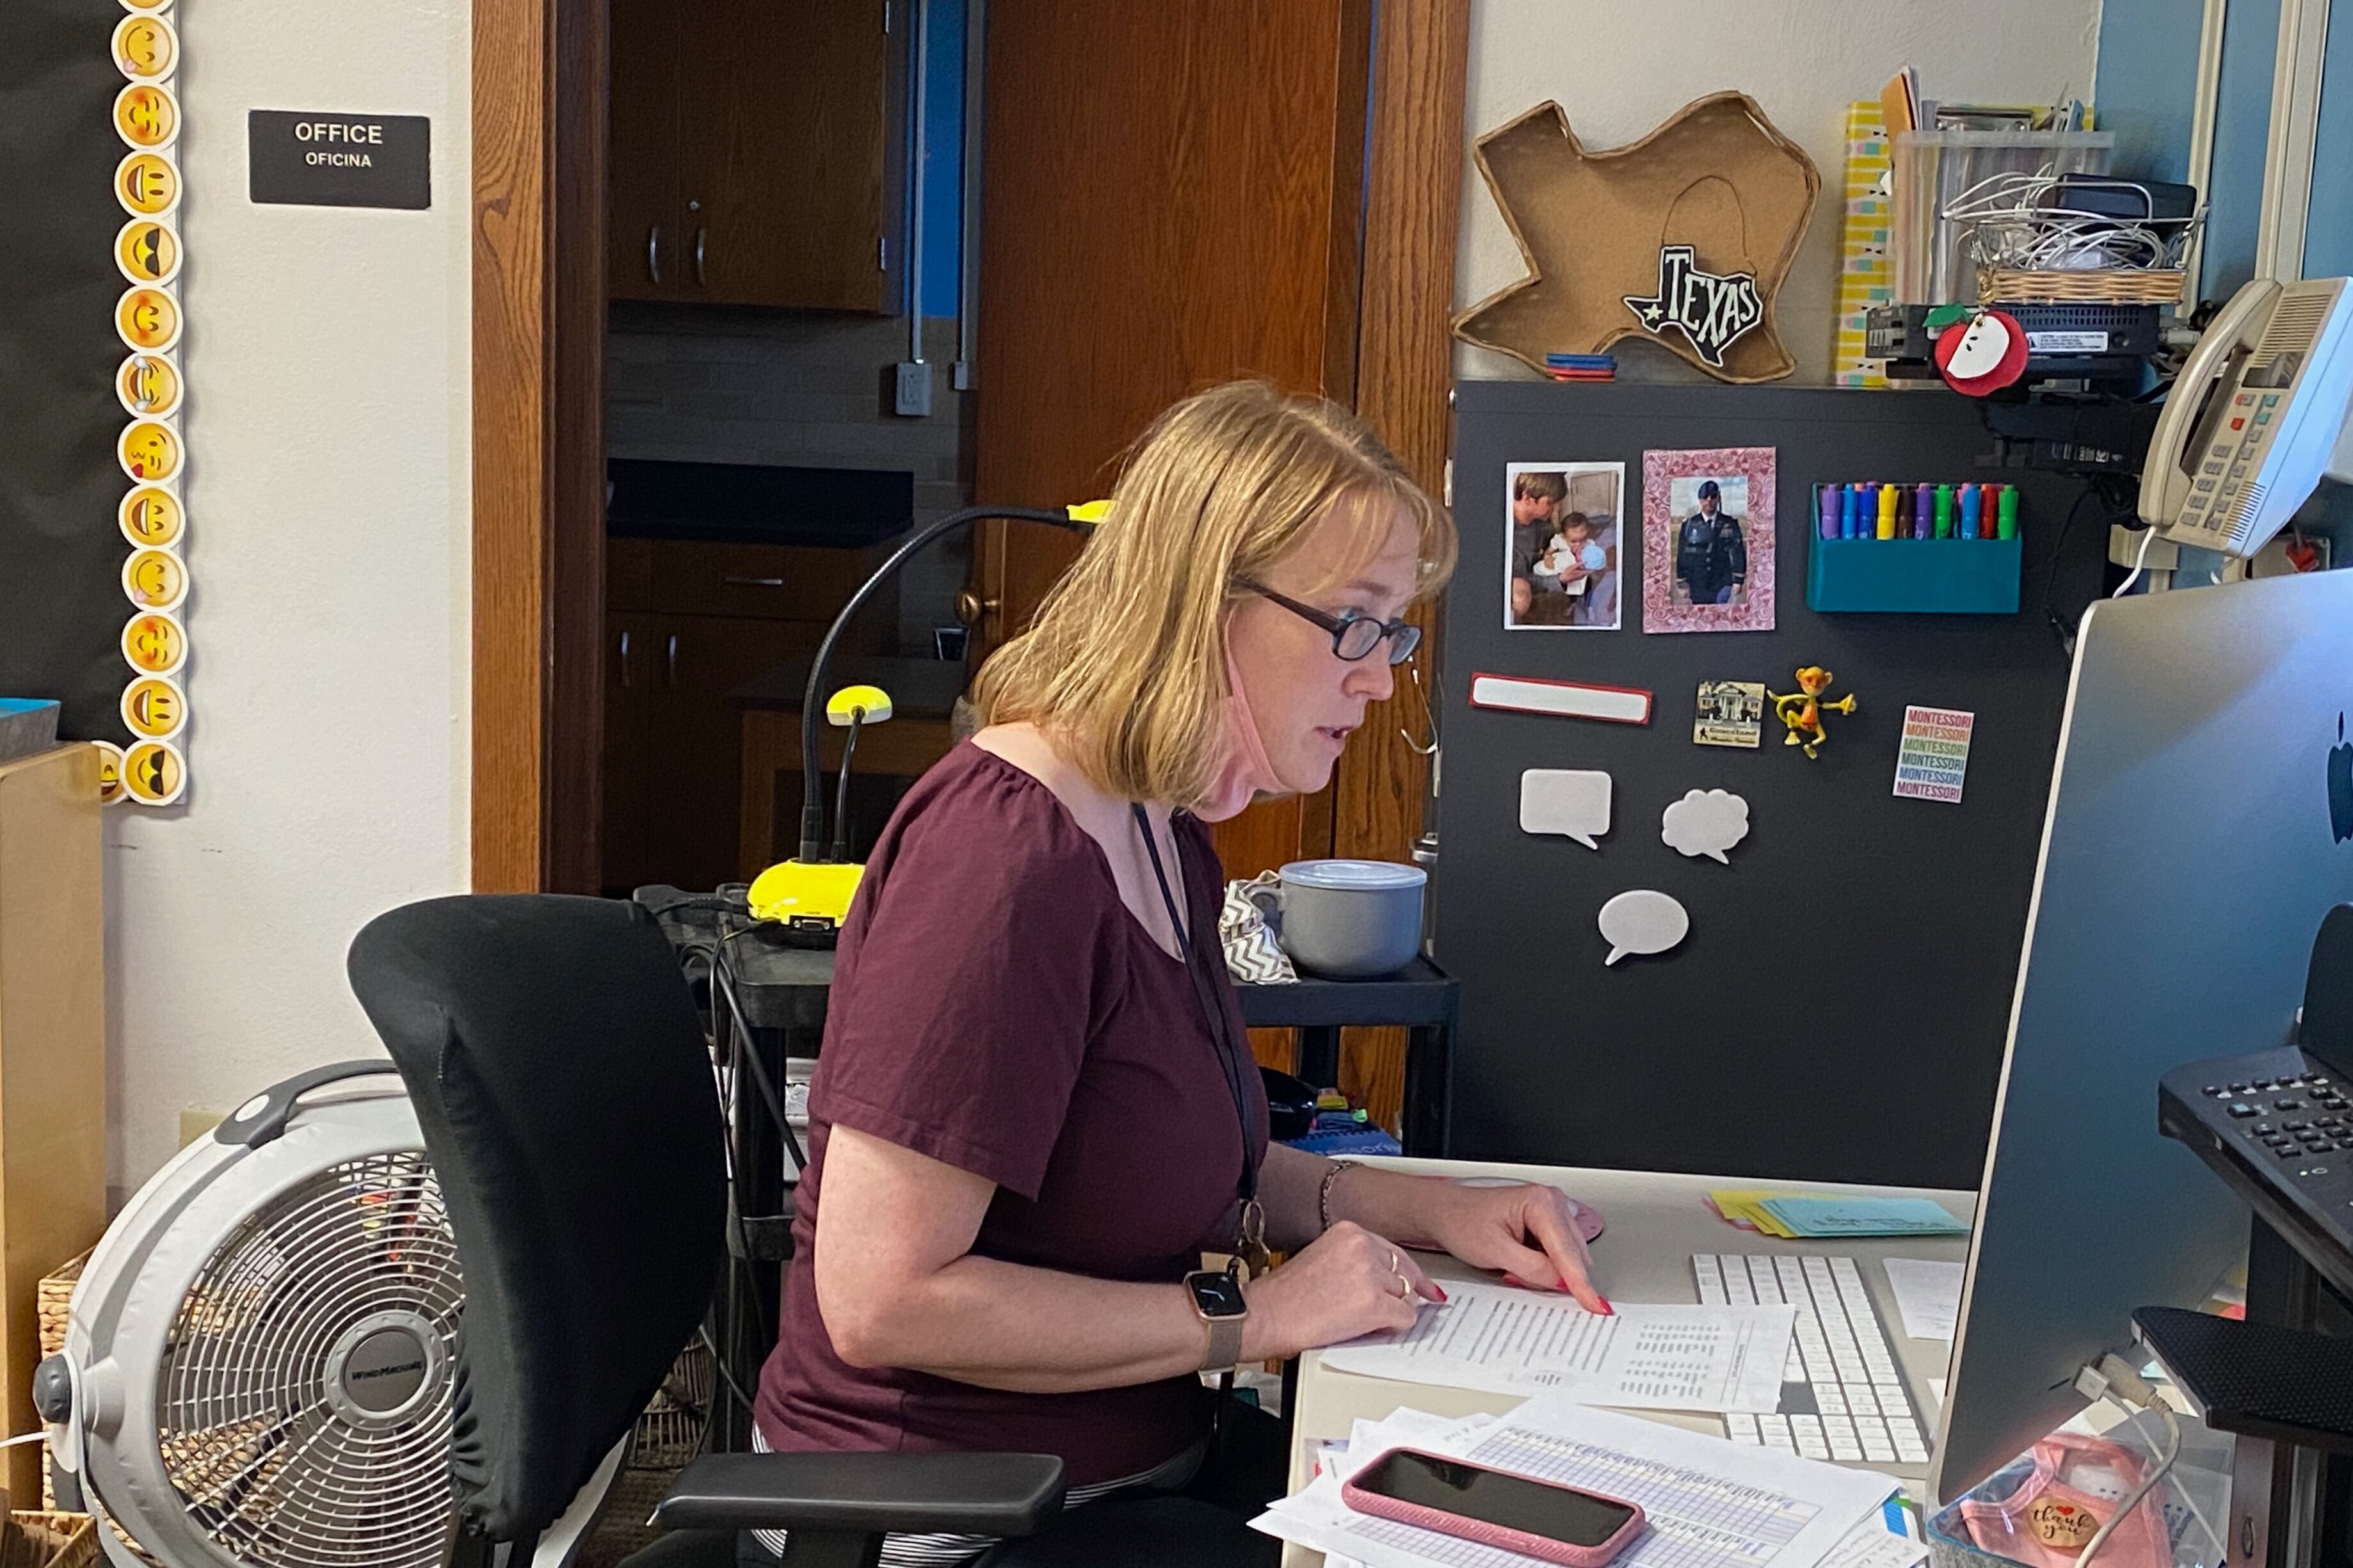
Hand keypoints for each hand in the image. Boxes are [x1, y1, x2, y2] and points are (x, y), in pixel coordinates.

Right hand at [1242, 1221, 1441, 1359]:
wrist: (1266, 1315)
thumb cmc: (1285, 1295)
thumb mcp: (1322, 1257)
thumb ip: (1354, 1260)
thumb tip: (1384, 1278)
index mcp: (1349, 1231)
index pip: (1393, 1251)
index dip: (1408, 1272)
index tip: (1422, 1284)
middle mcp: (1362, 1246)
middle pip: (1405, 1271)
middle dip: (1406, 1293)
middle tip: (1407, 1307)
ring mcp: (1369, 1274)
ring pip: (1407, 1295)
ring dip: (1394, 1311)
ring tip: (1366, 1320)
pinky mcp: (1373, 1304)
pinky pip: (1404, 1318)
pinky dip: (1394, 1327)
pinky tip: (1374, 1329)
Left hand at [1420, 1182, 1608, 1314]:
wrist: (1445, 1212)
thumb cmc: (1462, 1221)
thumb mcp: (1495, 1251)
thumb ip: (1533, 1269)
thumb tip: (1563, 1284)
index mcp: (1541, 1202)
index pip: (1568, 1252)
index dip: (1581, 1283)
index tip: (1596, 1305)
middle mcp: (1552, 1202)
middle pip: (1572, 1254)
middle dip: (1556, 1276)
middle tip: (1518, 1277)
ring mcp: (1553, 1212)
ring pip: (1568, 1256)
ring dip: (1549, 1271)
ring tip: (1513, 1265)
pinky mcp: (1548, 1224)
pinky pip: (1558, 1254)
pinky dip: (1545, 1266)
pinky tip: (1520, 1262)